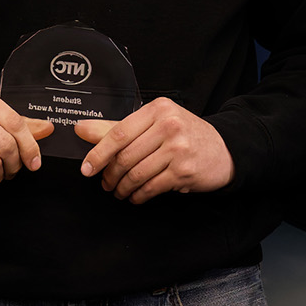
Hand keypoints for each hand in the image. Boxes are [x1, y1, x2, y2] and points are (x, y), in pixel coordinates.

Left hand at [75, 97, 233, 203]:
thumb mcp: (154, 123)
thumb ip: (116, 127)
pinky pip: (151, 187)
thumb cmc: (185, 135)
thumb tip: (81, 129)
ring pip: (136, 174)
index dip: (98, 153)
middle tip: (106, 183)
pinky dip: (139, 195)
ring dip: (122, 188)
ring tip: (119, 191)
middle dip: (110, 175)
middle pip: (125, 156)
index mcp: (158, 109)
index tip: (87, 168)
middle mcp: (169, 125)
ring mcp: (178, 148)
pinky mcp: (184, 170)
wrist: (224, 150)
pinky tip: (136, 196)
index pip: (118, 132)